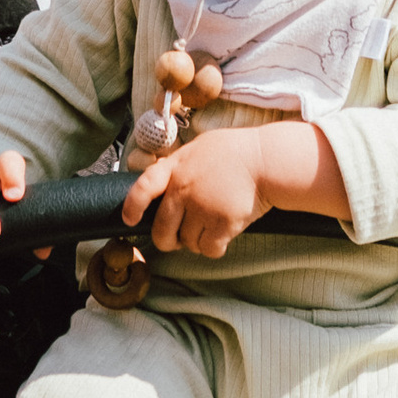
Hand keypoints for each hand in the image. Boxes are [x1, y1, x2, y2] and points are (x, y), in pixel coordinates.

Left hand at [122, 125, 281, 258]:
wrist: (267, 160)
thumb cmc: (236, 151)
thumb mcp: (200, 148)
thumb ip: (179, 167)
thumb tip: (164, 186)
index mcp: (176, 167)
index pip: (143, 188)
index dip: (132, 207)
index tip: (130, 220)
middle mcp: (183, 189)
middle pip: (162, 229)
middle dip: (168, 240)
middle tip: (177, 239)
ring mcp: (202, 208)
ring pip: (188, 242)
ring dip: (197, 241)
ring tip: (212, 225)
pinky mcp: (222, 224)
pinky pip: (209, 250)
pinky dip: (215, 248)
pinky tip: (223, 235)